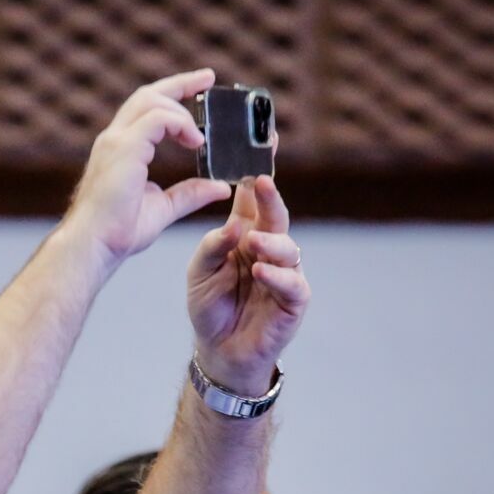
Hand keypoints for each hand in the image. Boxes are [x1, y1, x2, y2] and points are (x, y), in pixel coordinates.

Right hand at [59, 69, 234, 270]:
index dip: (173, 94)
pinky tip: (195, 142)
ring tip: (200, 136)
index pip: (146, 109)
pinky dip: (180, 124)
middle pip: (148, 95)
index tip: (200, 86)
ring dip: (182, 112)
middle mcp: (115, 139)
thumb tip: (220, 187)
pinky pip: (158, 119)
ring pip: (152, 101)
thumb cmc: (118, 232)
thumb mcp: (164, 208)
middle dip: (180, 83)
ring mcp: (116, 141)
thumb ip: (190, 194)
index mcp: (120, 150)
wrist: (95, 245)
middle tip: (208, 78)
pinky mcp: (123, 148)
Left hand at [187, 174, 308, 394]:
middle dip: (270, 197)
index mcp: (245, 234)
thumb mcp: (199, 273)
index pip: (253, 198)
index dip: (257, 172)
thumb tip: (233, 227)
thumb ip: (211, 247)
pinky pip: (292, 282)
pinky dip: (277, 276)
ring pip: (287, 246)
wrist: (219, 350)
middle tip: (262, 182)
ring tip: (253, 242)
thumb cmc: (210, 307)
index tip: (262, 143)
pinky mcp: (294, 299)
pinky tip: (260, 271)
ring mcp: (284, 272)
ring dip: (271, 241)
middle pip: (275, 215)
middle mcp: (268, 247)